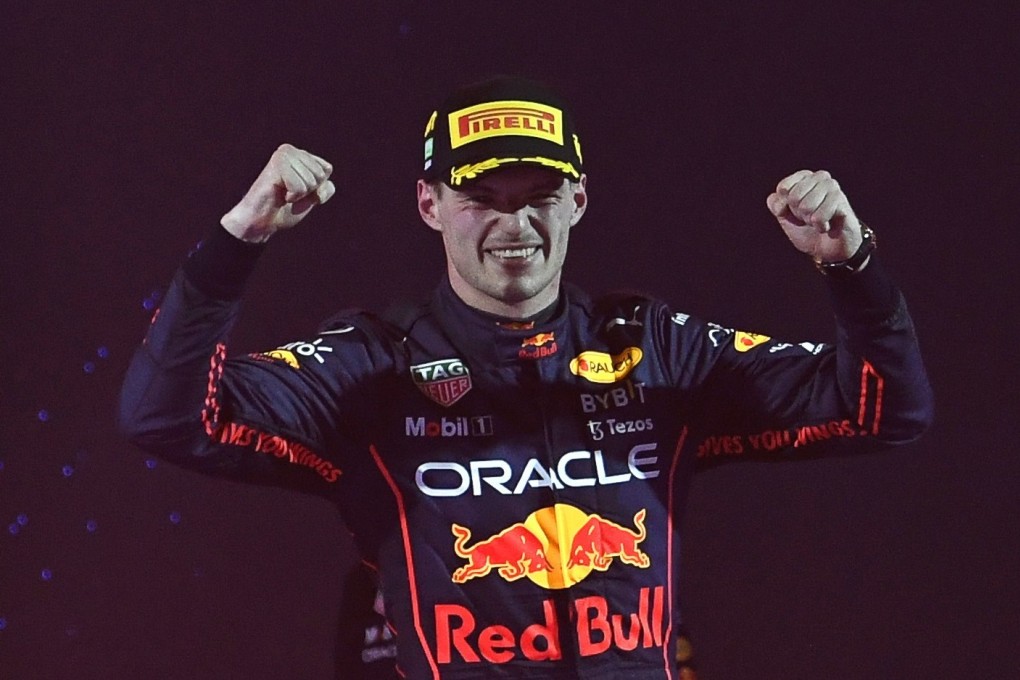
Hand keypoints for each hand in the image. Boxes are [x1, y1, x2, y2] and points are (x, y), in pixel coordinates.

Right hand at [220, 144, 335, 242]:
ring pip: (311, 181)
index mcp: (300, 155)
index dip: (317, 188)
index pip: (327, 169)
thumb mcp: (311, 198)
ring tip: (283, 194)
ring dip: (299, 195)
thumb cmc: (284, 209)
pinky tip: (279, 194)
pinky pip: (300, 187)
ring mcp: (283, 155)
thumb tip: (327, 179)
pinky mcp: (277, 165)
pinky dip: (292, 197)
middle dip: (309, 191)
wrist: (262, 222)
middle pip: (321, 174)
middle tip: (289, 193)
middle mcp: (290, 150)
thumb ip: (325, 188)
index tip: (299, 192)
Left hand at [766, 170, 862, 262]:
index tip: (795, 212)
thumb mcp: (785, 219)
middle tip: (809, 218)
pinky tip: (828, 226)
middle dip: (798, 214)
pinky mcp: (842, 201)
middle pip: (794, 197)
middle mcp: (820, 178)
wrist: (829, 249)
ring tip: (819, 221)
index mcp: (804, 177)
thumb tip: (778, 197)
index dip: (785, 207)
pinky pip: (819, 216)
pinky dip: (820, 226)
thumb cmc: (808, 231)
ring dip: (810, 220)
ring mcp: (833, 187)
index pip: (783, 188)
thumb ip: (776, 205)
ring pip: (807, 206)